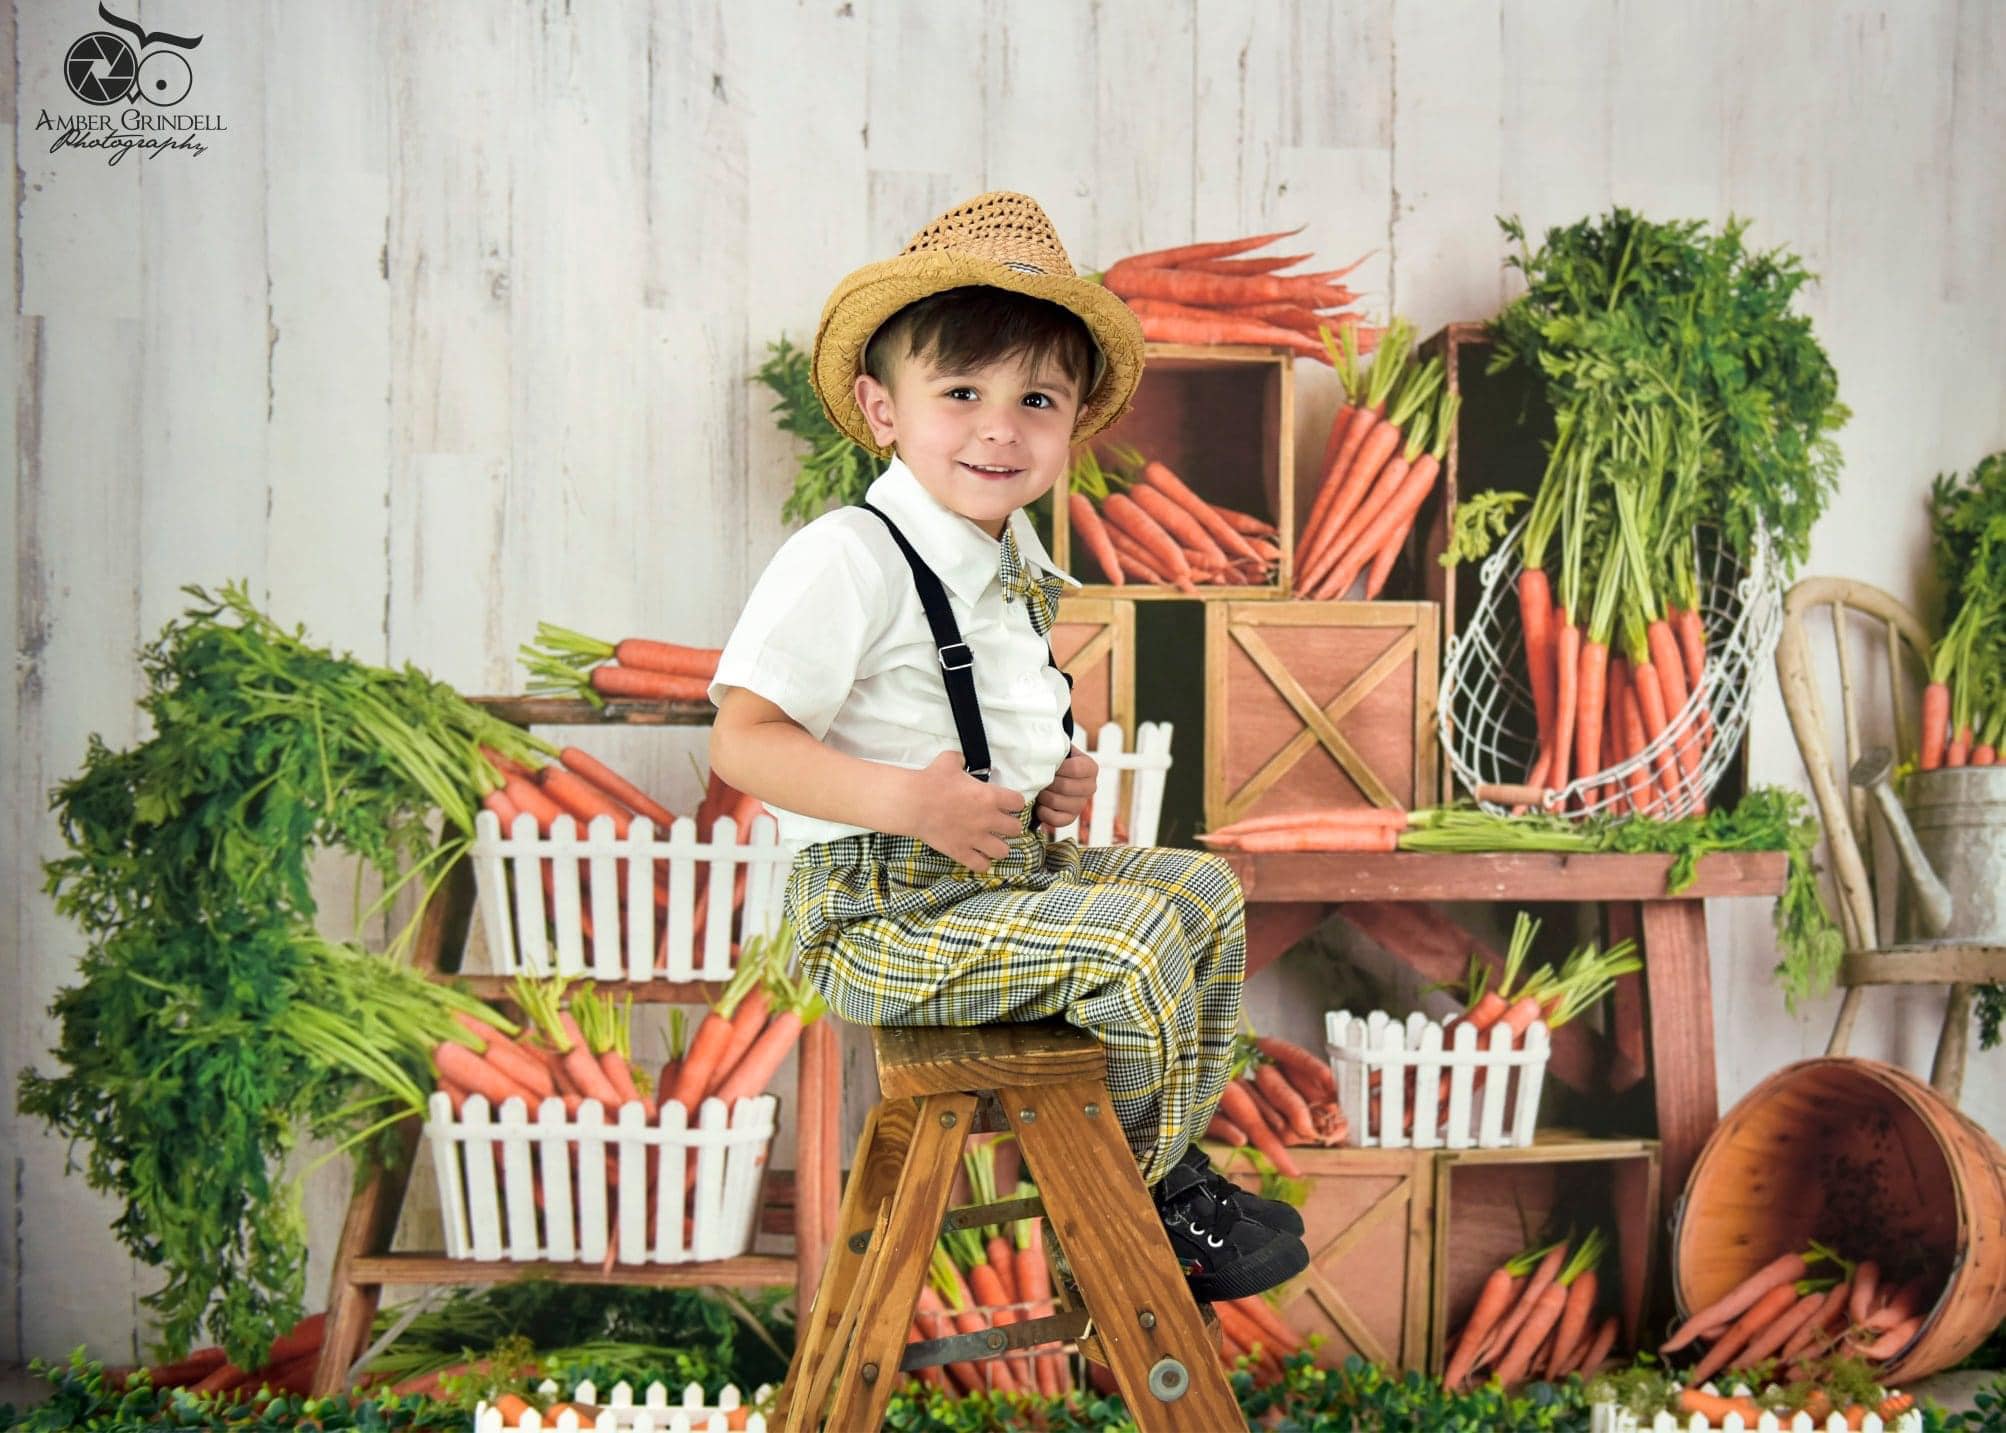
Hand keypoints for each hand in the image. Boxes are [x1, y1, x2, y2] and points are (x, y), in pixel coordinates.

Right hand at [904, 751, 1025, 872]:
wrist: (913, 802)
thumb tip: (962, 760)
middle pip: (1016, 829)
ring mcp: (975, 838)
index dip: (1014, 803)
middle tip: (1000, 824)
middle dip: (1010, 826)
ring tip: (991, 843)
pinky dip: (981, 862)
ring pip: (1003, 851)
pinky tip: (977, 856)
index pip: (1018, 803)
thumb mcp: (949, 760)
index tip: (1007, 804)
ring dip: (999, 847)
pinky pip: (981, 866)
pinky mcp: (961, 852)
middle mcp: (988, 819)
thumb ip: (961, 760)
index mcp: (989, 796)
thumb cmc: (931, 780)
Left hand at [1033, 746, 1097, 836]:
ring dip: (1043, 796)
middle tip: (1039, 779)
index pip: (1074, 769)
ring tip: (1039, 790)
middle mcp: (1090, 787)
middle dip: (1047, 783)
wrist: (1054, 775)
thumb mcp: (1059, 751)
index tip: (1047, 766)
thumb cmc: (1055, 761)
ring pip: (1057, 802)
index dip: (1057, 769)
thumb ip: (1054, 749)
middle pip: (1064, 787)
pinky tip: (1040, 805)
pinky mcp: (1071, 818)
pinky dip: (1044, 813)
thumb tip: (1040, 750)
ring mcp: (1081, 804)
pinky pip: (1056, 820)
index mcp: (1091, 768)